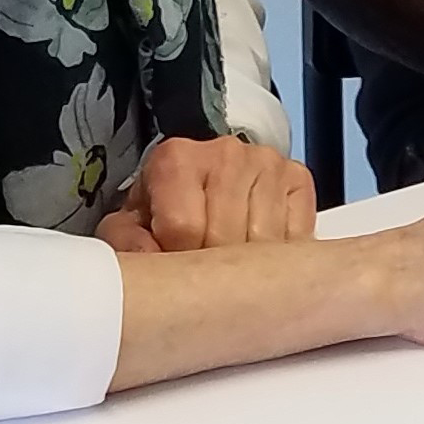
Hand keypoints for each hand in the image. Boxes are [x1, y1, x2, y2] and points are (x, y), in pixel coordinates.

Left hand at [95, 134, 316, 253]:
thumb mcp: (133, 226)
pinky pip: (298, 236)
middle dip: (215, 268)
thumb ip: (126, 245)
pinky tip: (260, 251)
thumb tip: (144, 265)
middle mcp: (225, 152)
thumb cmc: (166, 211)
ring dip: (250, 264)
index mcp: (175, 160)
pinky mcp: (298, 178)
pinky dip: (282, 254)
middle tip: (205, 271)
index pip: (183, 229)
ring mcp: (267, 162)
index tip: (176, 266)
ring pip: (265, 241)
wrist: (201, 183)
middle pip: (226, 238)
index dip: (178, 260)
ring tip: (232, 262)